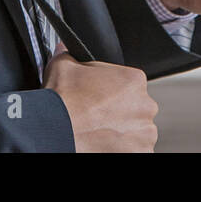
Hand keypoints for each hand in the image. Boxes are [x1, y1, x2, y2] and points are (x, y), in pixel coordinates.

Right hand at [43, 53, 157, 151]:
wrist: (55, 130)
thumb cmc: (62, 100)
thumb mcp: (63, 66)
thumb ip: (69, 54)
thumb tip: (64, 47)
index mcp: (134, 80)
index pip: (129, 86)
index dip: (112, 94)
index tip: (99, 102)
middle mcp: (146, 106)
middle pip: (135, 110)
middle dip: (120, 115)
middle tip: (98, 120)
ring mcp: (145, 133)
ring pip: (136, 133)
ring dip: (122, 134)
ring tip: (99, 134)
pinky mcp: (141, 154)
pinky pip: (135, 151)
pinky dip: (122, 149)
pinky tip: (104, 146)